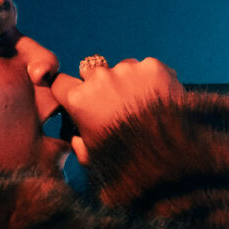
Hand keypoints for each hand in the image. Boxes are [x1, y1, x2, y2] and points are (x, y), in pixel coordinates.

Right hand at [50, 54, 182, 166]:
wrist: (167, 157)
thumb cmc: (127, 162)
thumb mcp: (90, 159)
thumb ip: (78, 143)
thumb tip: (76, 136)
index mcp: (79, 99)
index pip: (61, 83)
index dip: (68, 91)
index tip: (78, 98)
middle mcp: (99, 78)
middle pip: (92, 72)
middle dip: (100, 85)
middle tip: (116, 106)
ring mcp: (127, 69)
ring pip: (122, 69)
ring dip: (128, 81)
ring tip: (142, 106)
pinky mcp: (152, 66)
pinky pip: (147, 69)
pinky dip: (152, 80)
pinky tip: (158, 100)